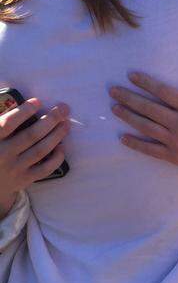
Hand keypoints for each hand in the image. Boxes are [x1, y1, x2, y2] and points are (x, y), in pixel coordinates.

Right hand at [1, 98, 70, 214]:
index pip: (8, 123)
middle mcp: (2, 154)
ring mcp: (13, 169)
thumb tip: (12, 103)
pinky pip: (45, 169)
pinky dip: (56, 158)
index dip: (24, 111)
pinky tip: (62, 147)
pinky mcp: (23, 180)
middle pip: (32, 135)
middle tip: (64, 109)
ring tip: (66, 124)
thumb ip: (0, 123)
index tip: (38, 101)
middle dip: (51, 120)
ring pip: (41, 150)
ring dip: (57, 135)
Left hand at [109, 62, 177, 205]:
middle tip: (113, 91)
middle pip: (149, 108)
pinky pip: (149, 149)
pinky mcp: (172, 155)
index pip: (164, 91)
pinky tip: (122, 137)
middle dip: (129, 98)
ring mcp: (175, 140)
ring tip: (114, 108)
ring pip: (145, 126)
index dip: (146, 82)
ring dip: (128, 117)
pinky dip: (135, 143)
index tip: (131, 76)